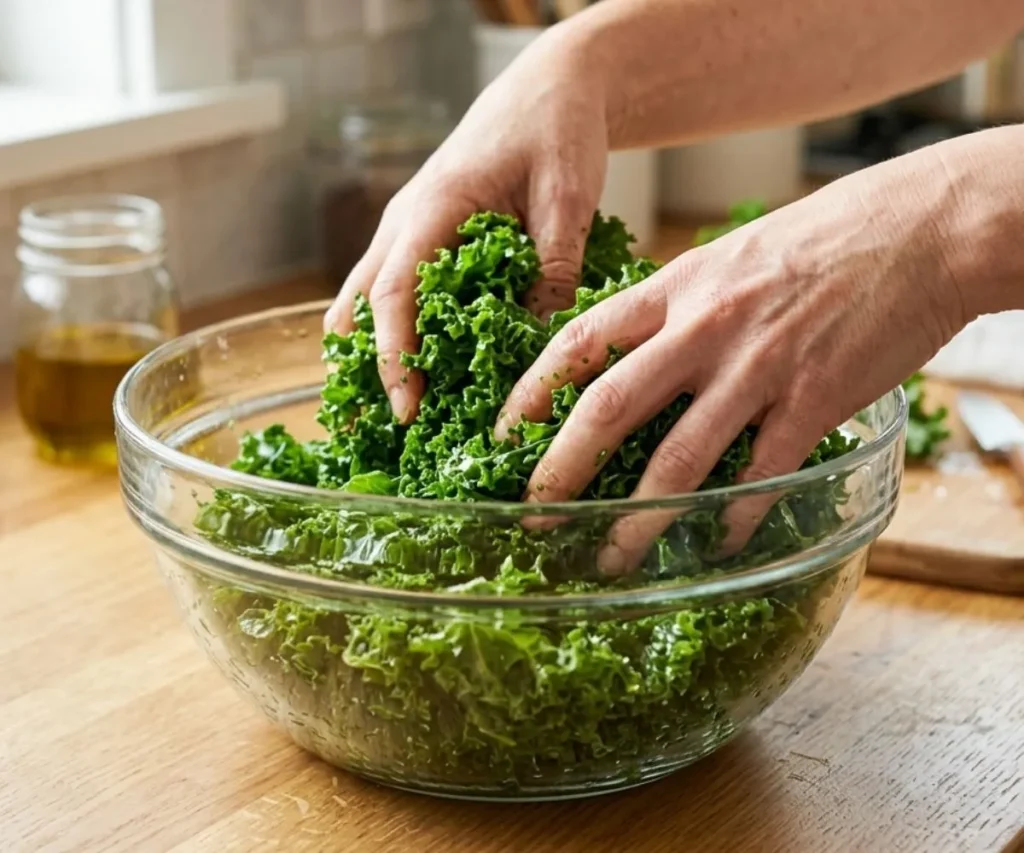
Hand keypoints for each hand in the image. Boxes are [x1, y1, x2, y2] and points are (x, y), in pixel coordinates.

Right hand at [324, 30, 606, 423]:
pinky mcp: (421, 236)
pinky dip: (390, 330)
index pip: (393, 292)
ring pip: (362, 298)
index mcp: (433, 208)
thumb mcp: (567, 201)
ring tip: (393, 410)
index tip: (406, 408)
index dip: (394, 356)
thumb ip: (552, 272)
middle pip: (357, 303)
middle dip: (363, 367)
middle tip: (377, 428)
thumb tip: (538, 349)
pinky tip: (421, 368)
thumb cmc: (556, 131)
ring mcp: (406, 227)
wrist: (550, 88)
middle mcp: (404, 220)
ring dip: (370, 351)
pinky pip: (388, 289)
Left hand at [496, 156, 971, 572]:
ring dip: (638, 519)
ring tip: (610, 556)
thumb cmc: (823, 238)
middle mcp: (704, 329)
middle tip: (533, 517)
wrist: (921, 228)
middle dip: (561, 471)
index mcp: (677, 288)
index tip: (499, 435)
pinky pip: (760, 476)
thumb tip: (630, 351)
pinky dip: (732, 517)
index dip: (529, 392)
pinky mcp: (812, 402)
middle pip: (609, 408)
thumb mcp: (727, 255)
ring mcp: (757, 369)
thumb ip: (675, 305)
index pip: (579, 341)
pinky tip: (715, 542)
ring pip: (679, 459)